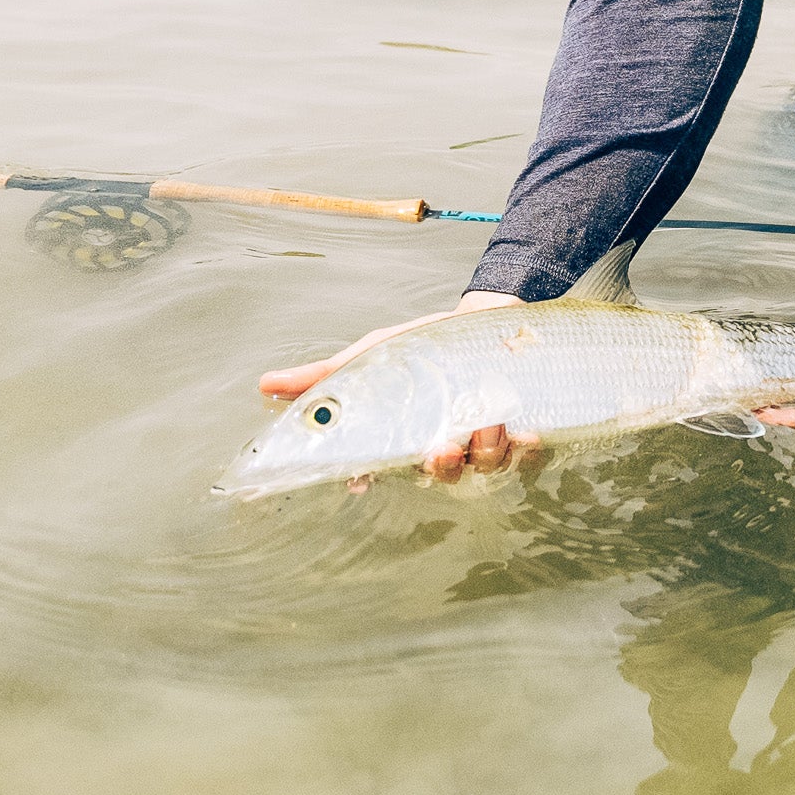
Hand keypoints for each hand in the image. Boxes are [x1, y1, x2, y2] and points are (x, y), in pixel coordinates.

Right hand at [259, 291, 539, 479]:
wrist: (489, 316)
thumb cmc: (428, 344)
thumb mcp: (375, 352)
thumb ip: (327, 373)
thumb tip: (266, 385)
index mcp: (410, 437)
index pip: (387, 470)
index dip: (374, 478)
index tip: (363, 478)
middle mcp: (448, 447)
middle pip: (442, 475)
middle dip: (442, 467)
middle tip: (441, 449)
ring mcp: (488, 442)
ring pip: (485, 465)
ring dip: (486, 450)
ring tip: (490, 423)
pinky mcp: (525, 430)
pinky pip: (528, 456)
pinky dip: (528, 450)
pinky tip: (528, 432)